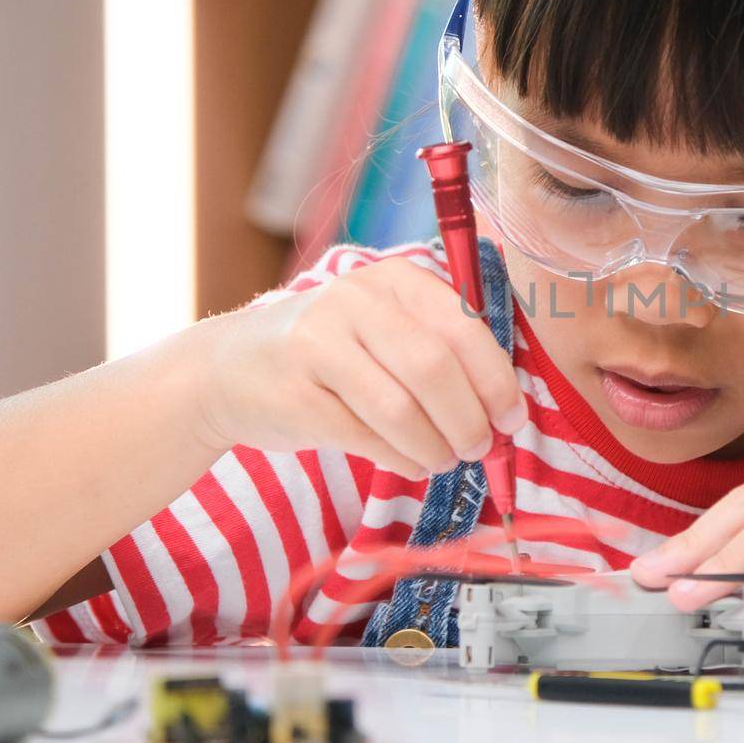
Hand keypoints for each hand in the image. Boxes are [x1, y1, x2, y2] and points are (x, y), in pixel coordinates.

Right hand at [195, 256, 527, 478]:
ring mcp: (317, 343)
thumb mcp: (386, 329)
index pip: (463, 328)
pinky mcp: (293, 392)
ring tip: (443, 460)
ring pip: (400, 409)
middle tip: (479, 449)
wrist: (230, 368)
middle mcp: (354, 300)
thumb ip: (442, 352)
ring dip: (435, 446)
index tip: (512, 419)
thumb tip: (506, 411)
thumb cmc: (333, 355)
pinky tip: (410, 463)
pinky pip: (365, 437)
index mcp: (394, 279)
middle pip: (434, 368)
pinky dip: (400, 459)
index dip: (496, 381)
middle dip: (468, 420)